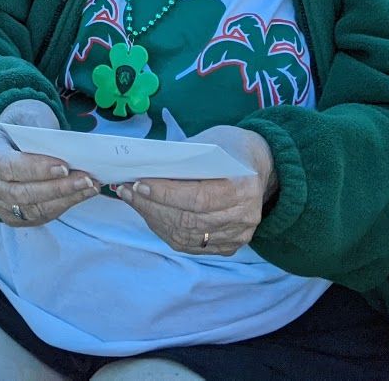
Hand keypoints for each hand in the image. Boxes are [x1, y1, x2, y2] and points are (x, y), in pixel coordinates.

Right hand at [0, 99, 96, 227]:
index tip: (64, 166)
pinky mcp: (7, 215)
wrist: (8, 138)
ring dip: (64, 199)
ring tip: (89, 187)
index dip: (35, 169)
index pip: (7, 165)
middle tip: (86, 179)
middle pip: (19, 192)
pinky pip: (36, 216)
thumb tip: (73, 154)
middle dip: (57, 188)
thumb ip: (42, 136)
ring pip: (30, 208)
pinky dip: (60, 206)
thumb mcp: (26, 119)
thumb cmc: (20, 126)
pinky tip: (79, 196)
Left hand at [114, 125, 275, 255]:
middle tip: (126, 190)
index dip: (166, 194)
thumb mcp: (211, 142)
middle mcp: (245, 216)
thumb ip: (183, 158)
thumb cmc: (231, 148)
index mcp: (244, 186)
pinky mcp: (230, 246)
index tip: (139, 183)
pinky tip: (150, 213)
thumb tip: (144, 169)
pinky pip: (190, 244)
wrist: (261, 166)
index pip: (198, 197)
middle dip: (151, 205)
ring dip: (153, 218)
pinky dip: (166, 229)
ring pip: (186, 236)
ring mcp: (239, 235)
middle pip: (189, 219)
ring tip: (133, 200)